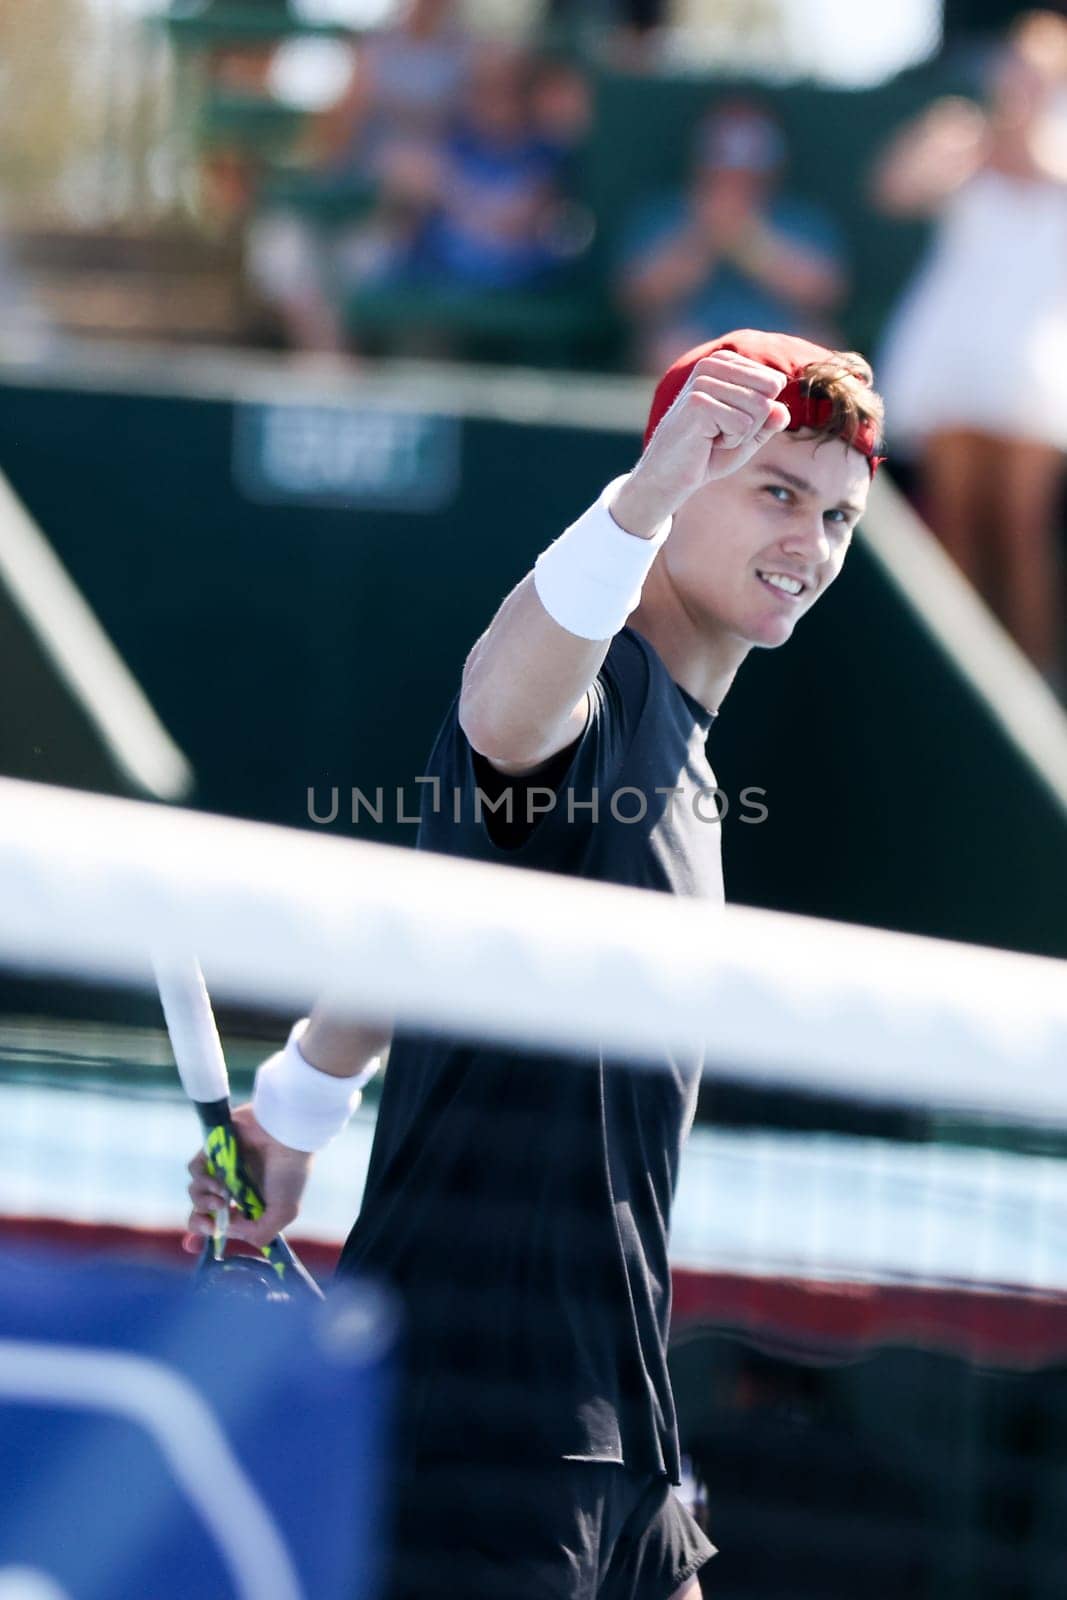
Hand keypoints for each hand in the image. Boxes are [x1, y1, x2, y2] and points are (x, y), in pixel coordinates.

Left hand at [183, 1101, 313, 1253]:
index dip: (204, 1236)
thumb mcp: (283, 1213)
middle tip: (209, 1225)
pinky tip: (219, 1181)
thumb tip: (228, 1229)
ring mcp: (221, 1170)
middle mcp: (233, 1189)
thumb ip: (259, 1233)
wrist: (287, 1135)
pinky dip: (202, 1179)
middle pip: (201, 1212)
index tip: (193, 1247)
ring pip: (196, 1193)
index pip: (221, 1225)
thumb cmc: (289, 1173)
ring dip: (204, 1202)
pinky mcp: (213, 1151)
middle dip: (199, 1224)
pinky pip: (194, 1170)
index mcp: (249, 1205)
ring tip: (222, 1199)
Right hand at [611, 351, 790, 533]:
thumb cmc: (707, 453)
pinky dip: (731, 441)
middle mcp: (712, 364)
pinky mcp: (699, 403)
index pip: (774, 382)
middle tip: (723, 433)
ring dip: (742, 434)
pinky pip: (744, 425)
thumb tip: (782, 411)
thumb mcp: (748, 434)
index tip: (731, 423)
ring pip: (759, 407)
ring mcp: (703, 381)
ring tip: (714, 437)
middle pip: (769, 390)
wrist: (670, 477)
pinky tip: (707, 442)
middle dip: (755, 422)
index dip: (761, 413)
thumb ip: (769, 420)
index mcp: (723, 362)